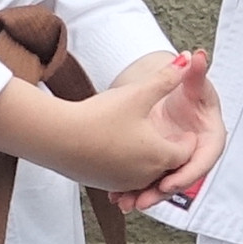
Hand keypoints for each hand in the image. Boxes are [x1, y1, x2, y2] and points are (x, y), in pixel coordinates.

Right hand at [0, 47, 214, 198]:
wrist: (55, 138)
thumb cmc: (99, 116)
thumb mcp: (138, 93)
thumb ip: (166, 78)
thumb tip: (187, 59)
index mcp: (160, 155)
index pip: (186, 153)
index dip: (186, 141)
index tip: (184, 132)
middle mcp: (145, 175)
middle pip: (166, 166)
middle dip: (168, 152)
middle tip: (168, 138)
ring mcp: (123, 183)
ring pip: (144, 174)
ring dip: (146, 160)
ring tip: (141, 142)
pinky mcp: (102, 184)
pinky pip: (122, 178)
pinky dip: (124, 166)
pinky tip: (116, 148)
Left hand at [114, 50, 225, 211]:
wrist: (170, 97)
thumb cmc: (185, 92)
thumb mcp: (189, 84)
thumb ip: (195, 73)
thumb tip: (198, 56)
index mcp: (209, 139)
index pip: (201, 161)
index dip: (186, 174)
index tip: (169, 183)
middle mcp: (195, 154)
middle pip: (181, 179)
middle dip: (161, 192)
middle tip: (144, 201)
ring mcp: (177, 162)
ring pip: (163, 184)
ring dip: (145, 197)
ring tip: (126, 204)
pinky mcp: (161, 166)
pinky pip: (149, 182)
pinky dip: (134, 191)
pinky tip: (117, 198)